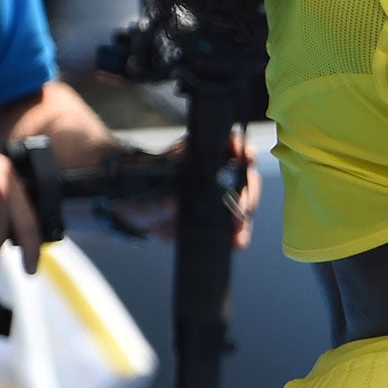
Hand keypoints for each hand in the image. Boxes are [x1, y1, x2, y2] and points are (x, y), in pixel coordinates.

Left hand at [115, 132, 262, 248]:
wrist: (139, 215)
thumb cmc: (141, 195)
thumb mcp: (143, 196)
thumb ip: (155, 202)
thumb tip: (171, 204)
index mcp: (198, 157)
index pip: (228, 145)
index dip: (241, 148)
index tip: (244, 156)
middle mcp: (216, 172)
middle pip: (245, 176)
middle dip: (247, 193)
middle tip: (241, 210)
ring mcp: (221, 194)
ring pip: (245, 202)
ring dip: (245, 219)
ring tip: (238, 236)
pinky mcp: (221, 216)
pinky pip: (236, 224)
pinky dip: (239, 234)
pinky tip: (237, 242)